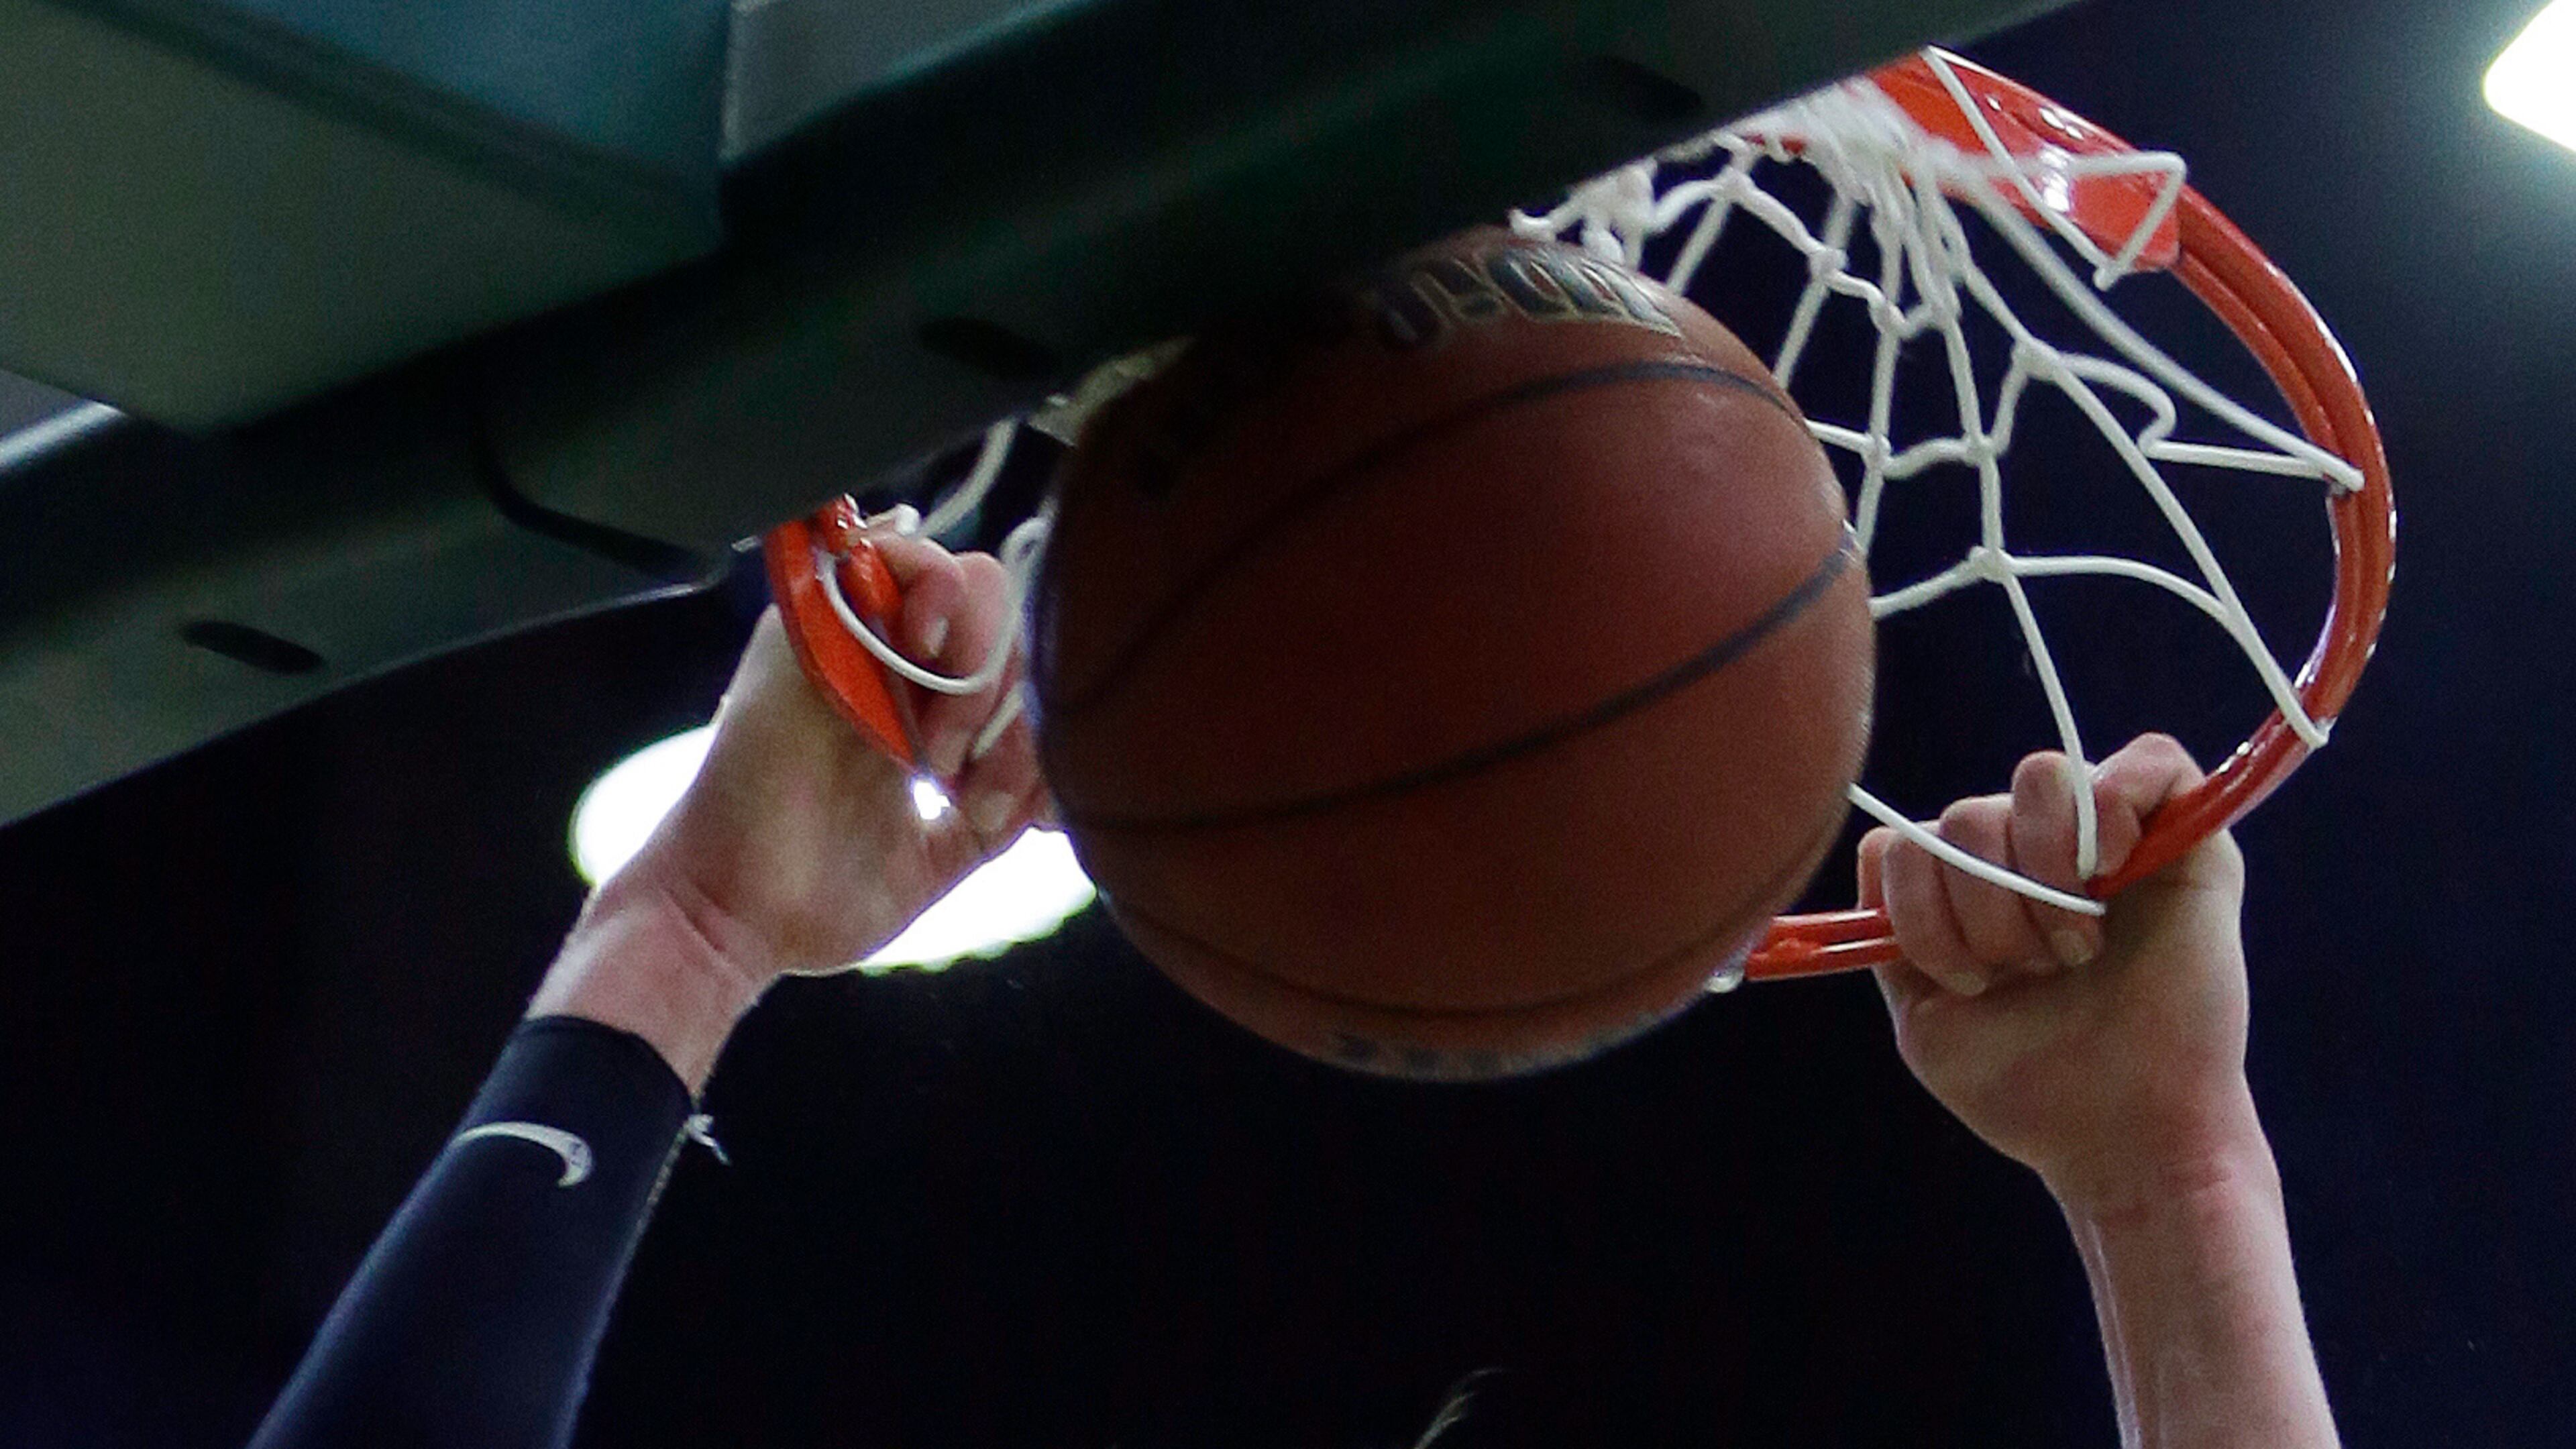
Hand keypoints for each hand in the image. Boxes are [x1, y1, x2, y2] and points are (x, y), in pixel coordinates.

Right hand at [531, 527, 1049, 1086]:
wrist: (738, 920)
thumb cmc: (826, 895)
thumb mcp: (952, 849)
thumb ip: (1012, 796)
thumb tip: (1070, 753)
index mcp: (928, 708)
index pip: (1020, 655)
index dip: (1036, 710)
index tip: (1002, 799)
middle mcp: (893, 663)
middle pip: (1005, 610)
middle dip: (1012, 694)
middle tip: (961, 776)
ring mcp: (851, 637)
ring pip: (965, 577)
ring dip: (977, 670)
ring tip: (934, 760)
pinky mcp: (810, 624)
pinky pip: (889, 554)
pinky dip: (933, 603)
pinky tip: (922, 677)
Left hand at [1857, 734, 2257, 1211]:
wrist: (2126, 1137)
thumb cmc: (2033, 1087)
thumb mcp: (1928, 1020)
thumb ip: (1891, 937)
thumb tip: (1878, 845)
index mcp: (1972, 892)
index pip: (1907, 841)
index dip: (1920, 905)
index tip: (1967, 979)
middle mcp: (2035, 854)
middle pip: (1968, 813)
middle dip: (1986, 907)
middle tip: (2032, 973)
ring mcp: (2110, 840)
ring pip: (2039, 776)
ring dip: (2043, 871)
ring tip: (2076, 947)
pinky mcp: (2188, 836)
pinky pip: (2148, 759)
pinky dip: (2115, 809)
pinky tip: (2113, 877)